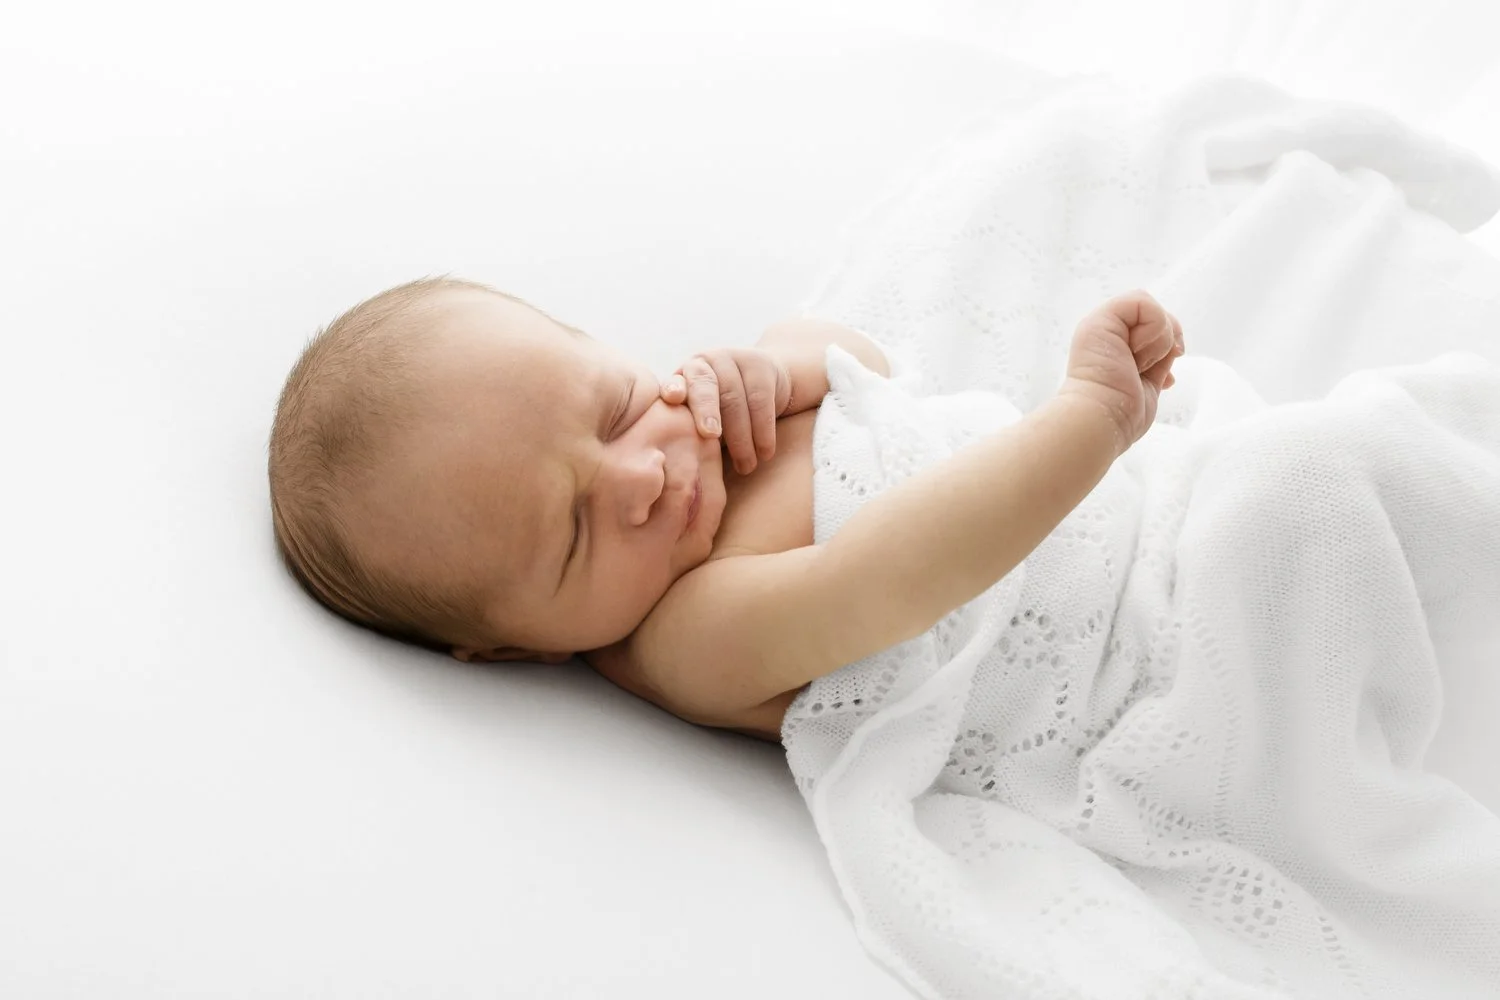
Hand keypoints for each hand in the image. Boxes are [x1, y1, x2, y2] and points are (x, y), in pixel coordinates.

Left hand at [661, 348, 792, 474]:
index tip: (673, 398)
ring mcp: (733, 360)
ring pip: (735, 399)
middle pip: (705, 386)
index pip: (676, 381)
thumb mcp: (701, 420)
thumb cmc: (721, 414)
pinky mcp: (760, 366)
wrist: (765, 383)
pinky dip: (763, 431)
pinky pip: (761, 401)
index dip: (674, 389)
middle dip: (707, 411)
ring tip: (746, 467)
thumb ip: (688, 434)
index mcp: (683, 377)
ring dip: (741, 437)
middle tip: (711, 436)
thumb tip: (677, 473)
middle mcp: (705, 362)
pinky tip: (765, 453)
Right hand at [1058, 290, 1185, 454]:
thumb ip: (1160, 361)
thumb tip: (1176, 350)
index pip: (1156, 329)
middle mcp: (1109, 332)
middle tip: (1148, 367)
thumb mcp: (1150, 382)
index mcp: (1116, 347)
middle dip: (1167, 342)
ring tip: (1136, 364)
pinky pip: (1143, 303)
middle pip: (1158, 315)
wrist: (1099, 418)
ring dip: (1158, 341)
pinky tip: (1136, 353)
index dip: (1168, 348)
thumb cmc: (1120, 414)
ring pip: (1153, 309)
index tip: (1164, 378)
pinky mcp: (1102, 318)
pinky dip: (1153, 329)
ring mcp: (1103, 323)